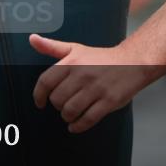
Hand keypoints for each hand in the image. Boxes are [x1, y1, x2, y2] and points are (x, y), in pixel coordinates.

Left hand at [30, 34, 159, 133]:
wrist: (134, 62)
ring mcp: (96, 89)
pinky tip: (75, 126)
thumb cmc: (101, 58)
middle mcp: (83, 74)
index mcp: (72, 61)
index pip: (46, 82)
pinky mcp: (109, 101)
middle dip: (57, 106)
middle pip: (57, 99)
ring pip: (71, 110)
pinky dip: (78, 126)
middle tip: (62, 105)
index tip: (39, 103)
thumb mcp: (76, 49)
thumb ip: (52, 47)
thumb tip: (31, 39)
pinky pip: (88, 119)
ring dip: (67, 116)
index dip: (38, 95)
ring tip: (69, 114)